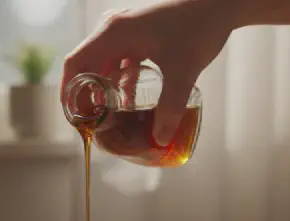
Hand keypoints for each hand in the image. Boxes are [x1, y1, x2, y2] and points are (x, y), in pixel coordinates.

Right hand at [61, 0, 237, 145]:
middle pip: (87, 64)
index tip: (73, 116)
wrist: (219, 4)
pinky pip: (121, 59)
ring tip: (108, 115)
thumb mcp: (182, 72)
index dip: (69, 91)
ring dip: (104, 88)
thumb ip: (170, 107)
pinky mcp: (140, 33)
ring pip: (104, 63)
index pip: (76, 63)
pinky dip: (121, 79)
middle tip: (92, 121)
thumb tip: (159, 138)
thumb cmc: (198, 28)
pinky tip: (130, 100)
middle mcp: (114, 28)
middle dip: (87, 94)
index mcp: (114, 33)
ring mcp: (126, 29)